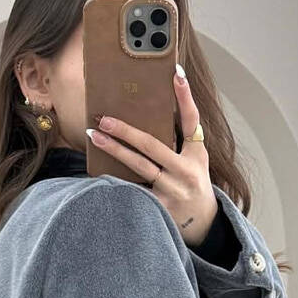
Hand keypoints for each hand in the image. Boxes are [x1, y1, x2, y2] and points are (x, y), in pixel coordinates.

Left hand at [86, 66, 218, 245]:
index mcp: (197, 154)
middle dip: (126, 130)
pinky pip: (134, 190)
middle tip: (104, 118)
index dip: (185, 97)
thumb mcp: (195, 159)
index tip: (176, 73)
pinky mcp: (160, 208)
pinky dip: (116, 180)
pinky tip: (97, 172)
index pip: (192, 120)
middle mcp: (187, 171)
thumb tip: (153, 110)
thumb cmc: (192, 182)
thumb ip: (180, 138)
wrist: (203, 223)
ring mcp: (173, 190)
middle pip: (153, 145)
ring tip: (94, 136)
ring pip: (140, 166)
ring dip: (114, 149)